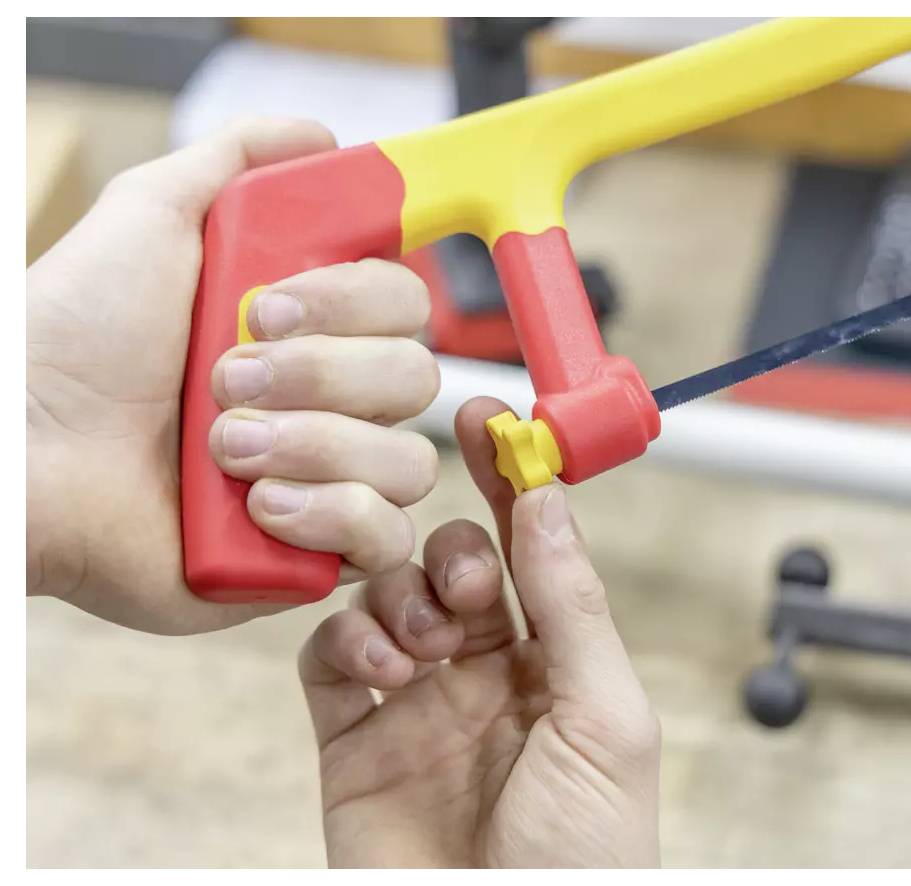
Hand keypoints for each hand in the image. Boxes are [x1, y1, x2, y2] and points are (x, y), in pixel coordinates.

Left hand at [27, 118, 441, 633]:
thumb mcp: (150, 214)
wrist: (24, 451)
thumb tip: (321, 136)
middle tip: (223, 380)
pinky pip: (386, 537)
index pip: (406, 305)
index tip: (266, 305)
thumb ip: (239, 163)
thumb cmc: (74, 337)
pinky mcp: (312, 560)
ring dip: (314, 445)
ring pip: (407, 461)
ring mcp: (328, 483)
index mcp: (310, 330)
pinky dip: (333, 515)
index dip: (353, 304)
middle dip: (322, 376)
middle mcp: (330, 404)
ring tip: (220, 451)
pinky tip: (259, 506)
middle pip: (418, 379)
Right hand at [299, 397, 660, 867]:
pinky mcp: (351, 742)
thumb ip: (573, 607)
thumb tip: (547, 501)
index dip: (508, 479)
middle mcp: (485, 674)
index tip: (485, 417)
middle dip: (450, 551)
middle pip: (452, 562)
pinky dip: (344, 642)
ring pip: (386, 597)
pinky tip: (379, 670)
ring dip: (399, 597)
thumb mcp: (606, 720)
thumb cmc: (585, 858)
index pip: (528, 547)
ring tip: (424, 647)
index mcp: (557, 663)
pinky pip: (327, 660)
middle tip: (460, 587)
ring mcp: (416, 706)